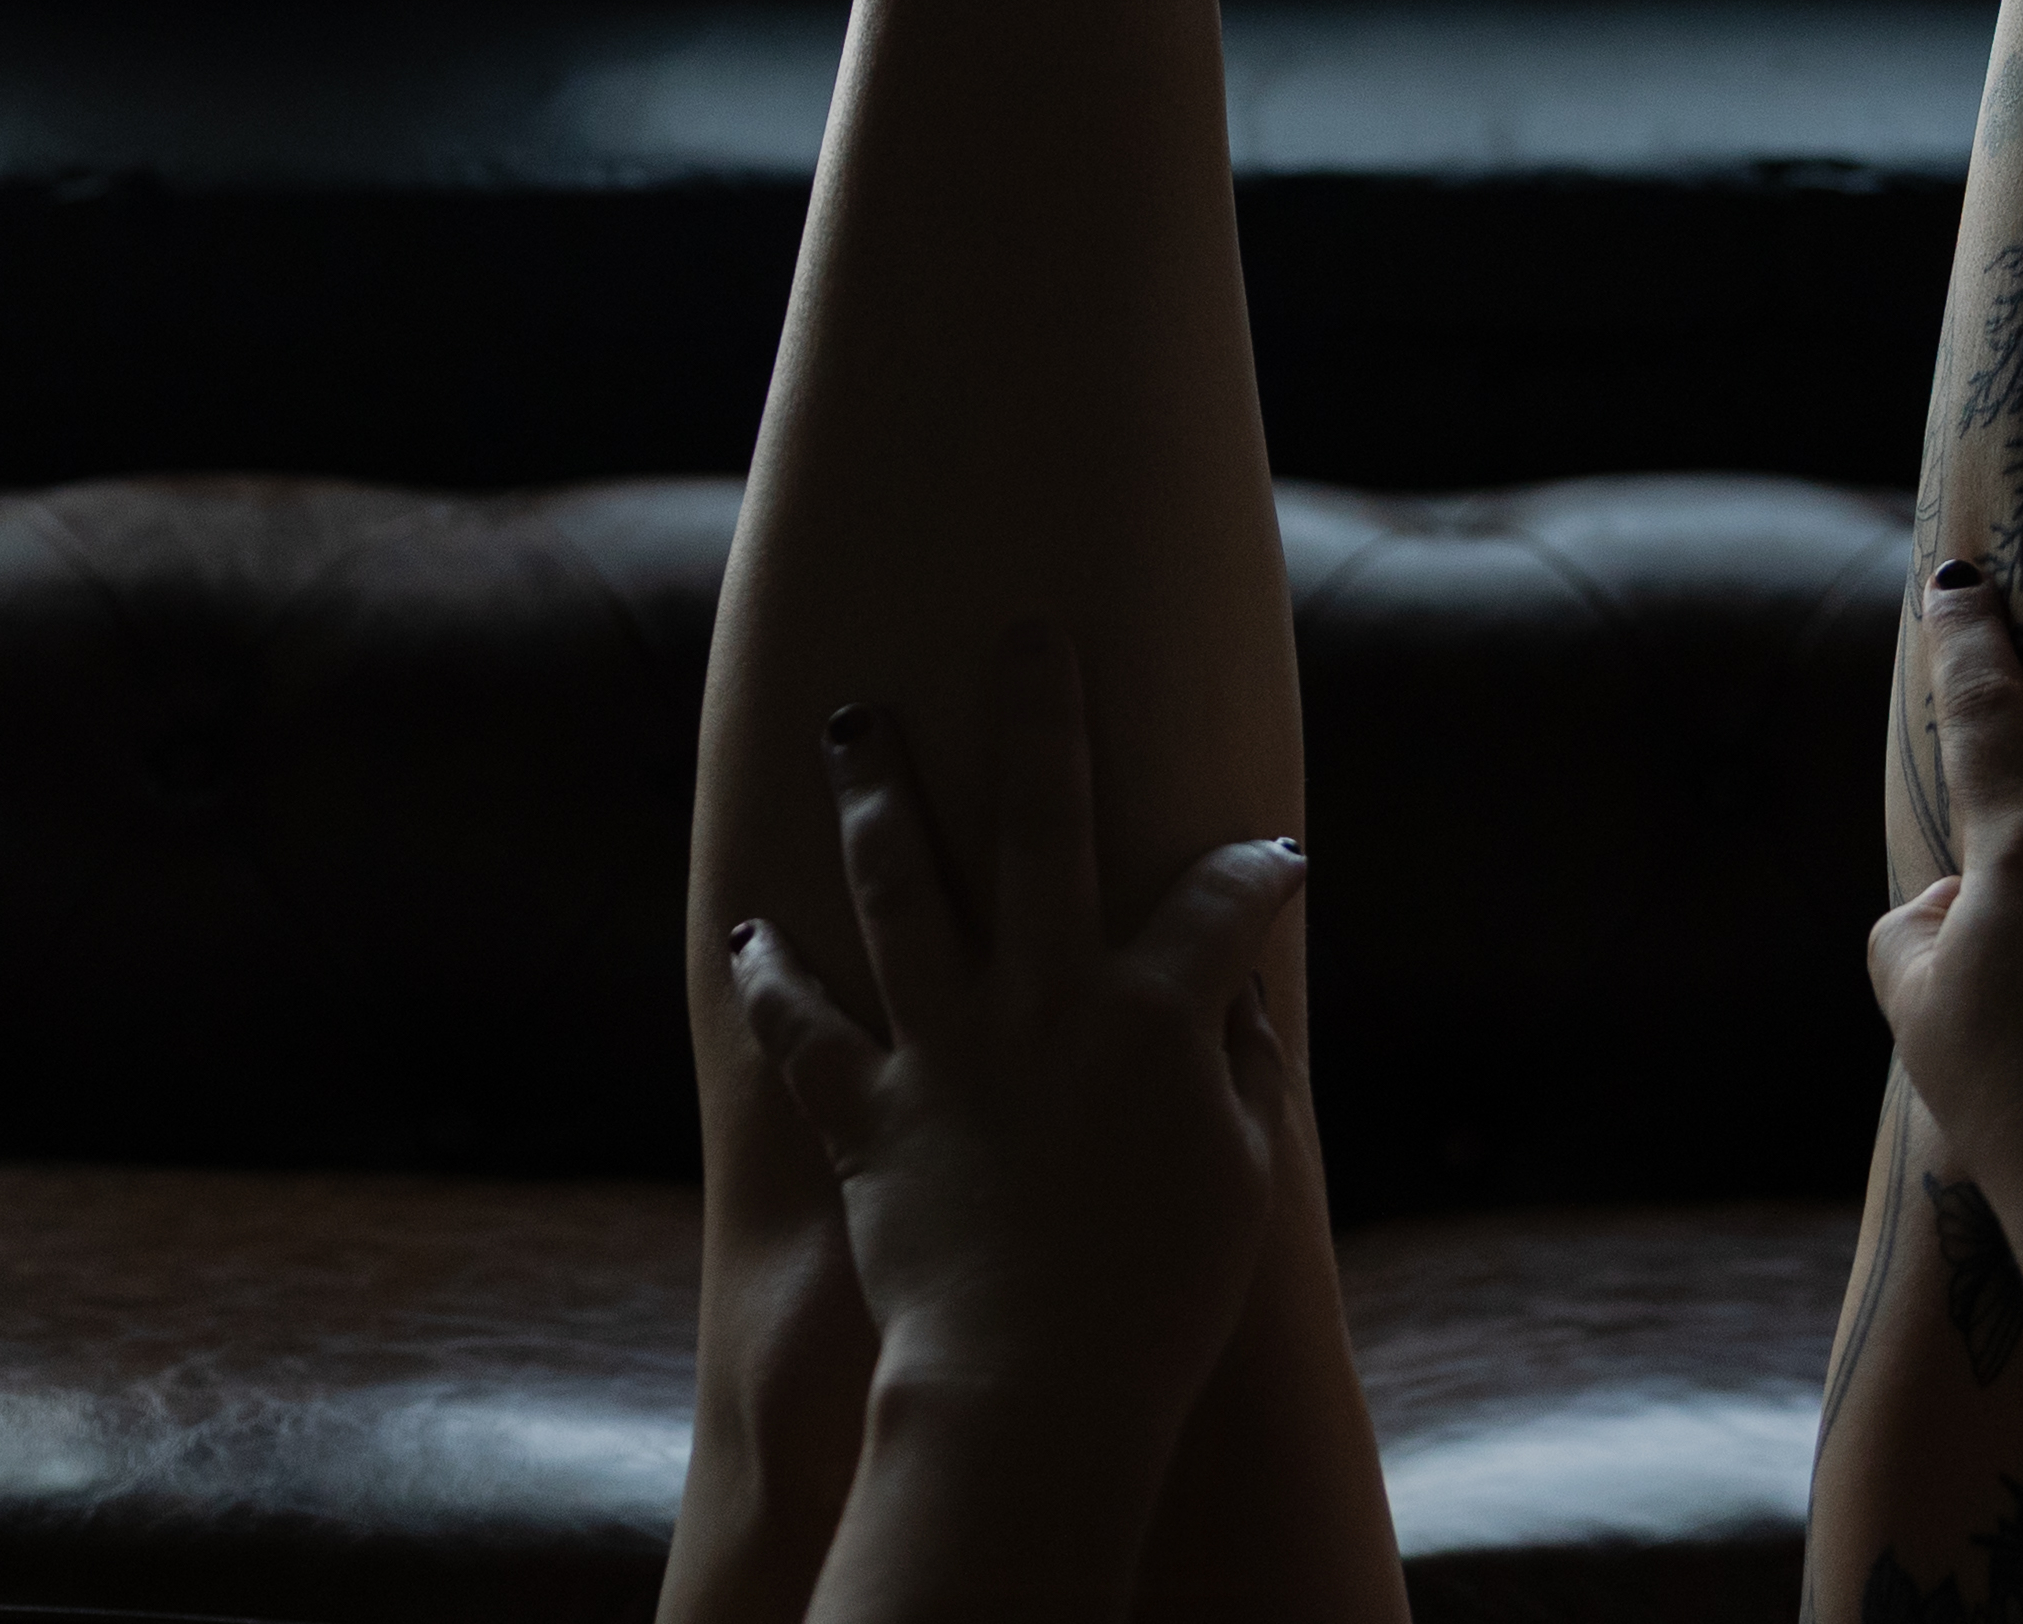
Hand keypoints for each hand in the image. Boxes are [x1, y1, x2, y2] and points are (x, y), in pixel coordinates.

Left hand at [725, 620, 1310, 1448]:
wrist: (1033, 1388)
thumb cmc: (1160, 1298)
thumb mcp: (1245, 1181)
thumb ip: (1244, 1073)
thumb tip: (1237, 996)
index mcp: (1151, 1016)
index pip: (1219, 905)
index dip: (1255, 873)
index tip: (1272, 857)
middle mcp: (1043, 1000)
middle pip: (1041, 822)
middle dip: (1037, 715)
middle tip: (1023, 635)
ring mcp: (946, 1048)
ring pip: (900, 887)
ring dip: (878, 796)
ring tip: (856, 724)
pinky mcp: (869, 1111)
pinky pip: (804, 1030)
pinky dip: (772, 979)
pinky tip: (749, 931)